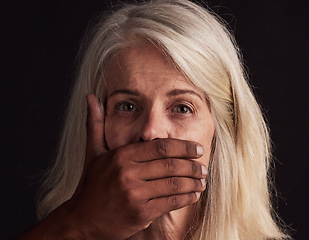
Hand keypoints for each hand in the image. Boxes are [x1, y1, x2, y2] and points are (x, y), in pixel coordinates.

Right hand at [15, 94, 206, 239]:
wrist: (81, 220)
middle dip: (192, 165)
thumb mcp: (93, 153)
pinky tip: (193, 195)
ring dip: (193, 182)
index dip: (183, 147)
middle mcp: (128, 173)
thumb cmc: (91, 185)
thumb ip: (95, 124)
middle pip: (170, 164)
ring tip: (202, 180)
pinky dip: (186, 198)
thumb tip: (91, 97)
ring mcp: (135, 194)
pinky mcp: (140, 213)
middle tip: (203, 166)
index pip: (160, 146)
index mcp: (121, 156)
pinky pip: (171, 202)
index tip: (198, 148)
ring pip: (174, 183)